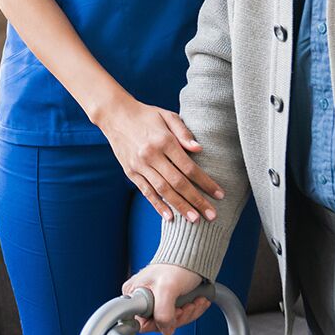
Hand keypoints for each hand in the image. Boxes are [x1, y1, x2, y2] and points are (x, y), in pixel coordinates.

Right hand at [99, 100, 222, 221]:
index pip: (189, 167)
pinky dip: (158, 205)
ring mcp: (140, 165)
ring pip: (163, 190)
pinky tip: (169, 217)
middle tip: (211, 215)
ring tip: (195, 220)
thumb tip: (199, 149)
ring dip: (180, 206)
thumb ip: (184, 132)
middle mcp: (152, 155)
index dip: (206, 182)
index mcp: (164, 141)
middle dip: (196, 200)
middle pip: (178, 182)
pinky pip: (146, 192)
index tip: (219, 194)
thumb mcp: (167, 116)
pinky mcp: (130, 172)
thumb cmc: (146, 114)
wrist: (115, 115)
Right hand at [123, 263, 208, 334]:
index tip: (174, 313)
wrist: (193, 256)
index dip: (160, 323)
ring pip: (172, 321)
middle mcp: (142, 299)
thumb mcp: (167, 288)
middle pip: (159, 324)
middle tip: (187, 305)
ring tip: (195, 301)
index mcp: (134, 294)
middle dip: (179, 316)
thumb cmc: (178, 265)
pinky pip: (180, 316)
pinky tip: (197, 300)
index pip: (141, 323)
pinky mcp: (169, 303)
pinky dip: (192, 310)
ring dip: (189, 313)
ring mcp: (156, 301)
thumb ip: (162, 313)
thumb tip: (165, 330)